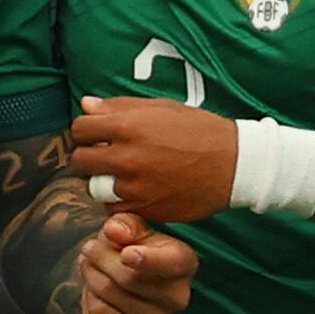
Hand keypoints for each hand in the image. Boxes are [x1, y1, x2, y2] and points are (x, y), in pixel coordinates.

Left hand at [67, 94, 237, 224]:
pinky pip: (113, 208)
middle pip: (80, 161)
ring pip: (94, 187)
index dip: (85, 131)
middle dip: (88, 156)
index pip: (79, 129)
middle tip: (103, 156)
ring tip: (119, 175)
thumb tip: (85, 105)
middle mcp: (127, 157)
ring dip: (101, 181)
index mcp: (128, 126)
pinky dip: (118, 201)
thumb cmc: (199, 131)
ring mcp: (135, 187)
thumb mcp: (161, 108)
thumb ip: (119, 107)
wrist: (235, 165)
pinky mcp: (145, 208)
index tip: (94, 135)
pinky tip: (134, 191)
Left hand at [78, 211, 199, 313]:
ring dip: (90, 273)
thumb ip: (125, 224)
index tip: (127, 254)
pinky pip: (98, 312)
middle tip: (92, 248)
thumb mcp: (132, 227)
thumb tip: (115, 231)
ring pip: (108, 292)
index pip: (173, 262)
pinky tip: (95, 289)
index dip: (148, 259)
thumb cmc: (131, 247)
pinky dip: (88, 296)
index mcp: (183, 262)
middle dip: (100, 256)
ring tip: (92, 265)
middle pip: (128, 277)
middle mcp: (176, 297)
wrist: (119, 276)